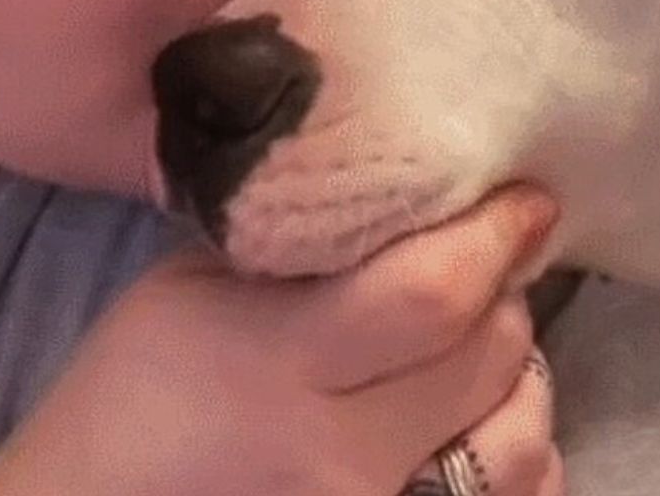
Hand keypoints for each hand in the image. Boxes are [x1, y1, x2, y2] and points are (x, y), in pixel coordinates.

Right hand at [0, 186, 558, 495]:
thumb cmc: (133, 400)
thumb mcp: (192, 293)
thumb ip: (303, 247)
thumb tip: (420, 199)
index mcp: (277, 367)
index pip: (433, 294)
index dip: (496, 239)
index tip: (526, 202)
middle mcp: (339, 459)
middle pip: (490, 358)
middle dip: (501, 298)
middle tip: (480, 273)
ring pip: (523, 442)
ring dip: (513, 383)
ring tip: (468, 359)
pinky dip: (509, 458)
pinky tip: (464, 430)